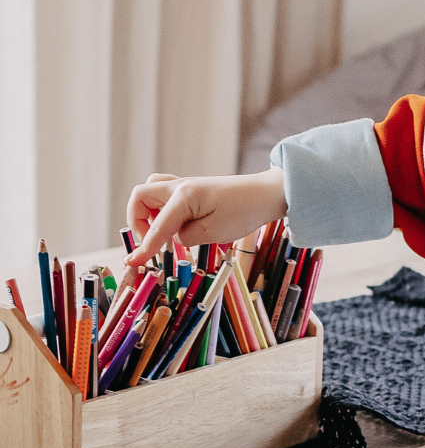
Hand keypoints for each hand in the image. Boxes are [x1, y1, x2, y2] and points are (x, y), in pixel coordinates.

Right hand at [125, 170, 287, 267]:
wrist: (267, 194)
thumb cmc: (244, 212)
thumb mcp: (213, 232)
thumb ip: (185, 236)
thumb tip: (172, 237)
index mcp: (183, 196)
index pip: (156, 226)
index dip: (144, 247)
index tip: (133, 263)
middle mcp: (180, 186)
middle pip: (140, 196)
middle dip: (138, 221)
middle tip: (154, 240)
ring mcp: (187, 185)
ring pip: (151, 190)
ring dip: (148, 211)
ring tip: (163, 230)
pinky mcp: (194, 190)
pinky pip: (166, 193)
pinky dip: (162, 208)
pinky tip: (176, 223)